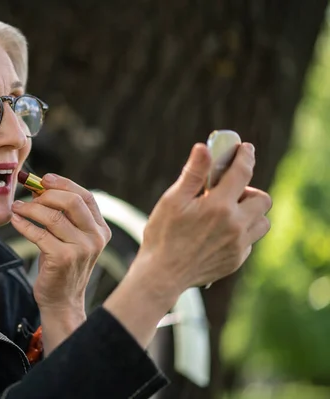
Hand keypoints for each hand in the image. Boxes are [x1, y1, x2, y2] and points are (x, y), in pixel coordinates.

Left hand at [11, 174, 111, 312]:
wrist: (62, 300)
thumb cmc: (61, 264)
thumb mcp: (69, 237)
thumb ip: (62, 214)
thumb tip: (38, 185)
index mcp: (100, 229)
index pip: (85, 197)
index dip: (64, 184)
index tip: (44, 179)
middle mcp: (95, 238)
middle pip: (72, 202)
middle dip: (47, 194)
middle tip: (29, 194)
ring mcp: (81, 249)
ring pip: (53, 216)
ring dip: (30, 208)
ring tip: (17, 207)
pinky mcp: (63, 259)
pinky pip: (39, 233)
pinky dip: (24, 224)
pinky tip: (15, 220)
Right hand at [103, 142, 271, 348]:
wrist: (162, 275)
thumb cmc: (163, 235)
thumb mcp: (172, 200)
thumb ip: (193, 173)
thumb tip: (204, 148)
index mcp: (218, 206)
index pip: (242, 172)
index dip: (245, 156)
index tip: (245, 148)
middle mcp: (235, 225)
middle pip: (262, 199)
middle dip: (248, 190)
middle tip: (227, 193)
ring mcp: (238, 245)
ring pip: (262, 221)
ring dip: (249, 212)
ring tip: (227, 213)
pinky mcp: (236, 260)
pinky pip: (250, 240)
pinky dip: (241, 232)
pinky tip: (219, 233)